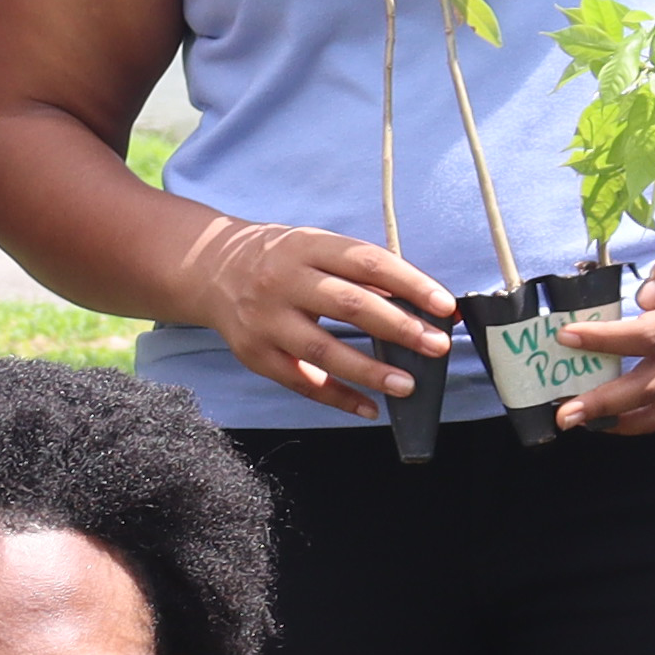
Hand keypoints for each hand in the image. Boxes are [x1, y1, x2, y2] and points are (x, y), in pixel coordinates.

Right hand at [178, 218, 449, 416]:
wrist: (210, 268)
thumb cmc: (279, 258)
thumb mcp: (315, 246)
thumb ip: (359, 270)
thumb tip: (416, 301)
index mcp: (307, 246)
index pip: (368, 263)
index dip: (410, 284)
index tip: (445, 306)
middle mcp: (284, 281)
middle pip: (349, 306)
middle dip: (399, 328)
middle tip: (437, 347)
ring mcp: (267, 320)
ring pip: (324, 350)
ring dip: (370, 370)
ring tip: (407, 385)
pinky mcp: (255, 354)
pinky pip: (302, 382)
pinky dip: (338, 398)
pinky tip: (369, 407)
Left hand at [552, 206, 654, 436]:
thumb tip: (648, 297)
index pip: (649, 333)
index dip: (606, 339)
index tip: (566, 336)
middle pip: (652, 382)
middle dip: (606, 400)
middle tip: (564, 412)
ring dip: (618, 418)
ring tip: (576, 422)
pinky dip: (642, 423)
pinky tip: (608, 425)